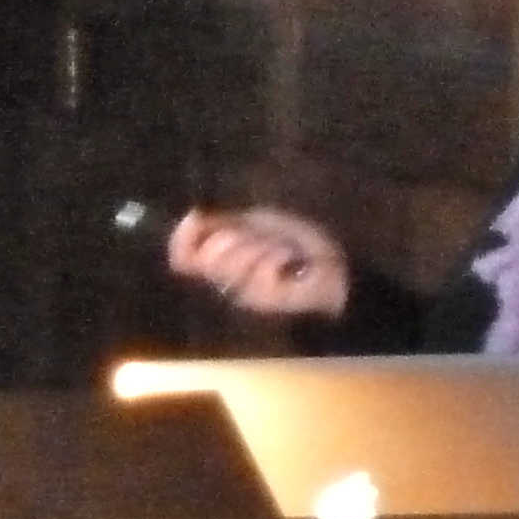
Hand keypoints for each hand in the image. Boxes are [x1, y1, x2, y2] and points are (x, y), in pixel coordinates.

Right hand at [166, 205, 349, 317]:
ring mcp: (245, 295)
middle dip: (234, 238)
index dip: (182, 238)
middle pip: (207, 259)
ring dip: (259, 246)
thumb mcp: (258, 222)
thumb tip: (192, 216)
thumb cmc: (299, 242)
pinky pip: (258, 272)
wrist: (336, 262)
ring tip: (282, 248)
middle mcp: (227, 281)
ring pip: (230, 264)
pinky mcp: (264, 302)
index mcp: (222, 260)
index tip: (196, 216)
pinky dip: (275, 257)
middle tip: (262, 237)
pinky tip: (290, 260)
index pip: (183, 258)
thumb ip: (223, 224)